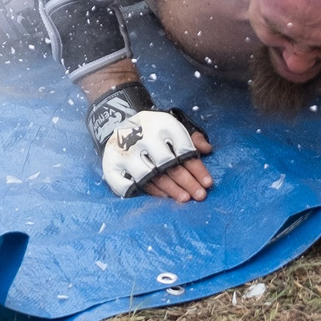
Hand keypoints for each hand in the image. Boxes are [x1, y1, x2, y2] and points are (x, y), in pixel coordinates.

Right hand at [99, 107, 214, 201]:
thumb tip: (208, 150)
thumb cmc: (154, 128)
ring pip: (151, 176)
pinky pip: (131, 184)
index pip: (184, 149)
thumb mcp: (174, 124)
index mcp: (161, 125)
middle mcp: (143, 137)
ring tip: (184, 199)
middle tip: (200, 196)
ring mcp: (126, 152)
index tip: (208, 183)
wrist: (117, 121)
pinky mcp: (112, 165)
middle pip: (168, 164)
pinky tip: (163, 197)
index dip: (197, 168)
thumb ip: (192, 137)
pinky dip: (147, 191)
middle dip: (187, 182)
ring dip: (170, 189)